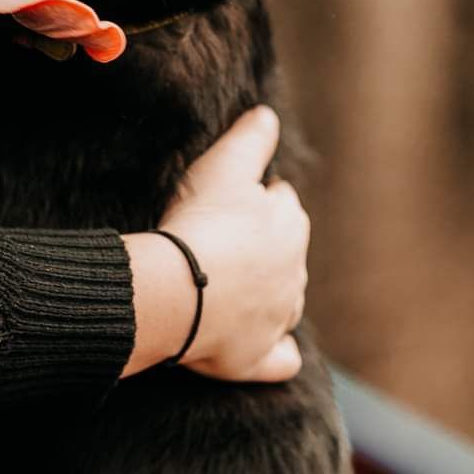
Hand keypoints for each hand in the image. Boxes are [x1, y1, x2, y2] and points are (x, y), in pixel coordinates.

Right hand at [121, 106, 307, 381]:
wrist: (178, 290)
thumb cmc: (200, 224)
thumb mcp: (224, 166)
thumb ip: (251, 138)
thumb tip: (268, 113)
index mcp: (289, 225)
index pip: (282, 203)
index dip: (256, 199)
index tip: (231, 201)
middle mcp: (294, 274)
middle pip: (286, 253)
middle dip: (265, 247)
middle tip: (225, 242)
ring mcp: (278, 318)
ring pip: (286, 303)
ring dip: (270, 295)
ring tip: (235, 288)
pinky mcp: (258, 358)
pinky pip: (280, 360)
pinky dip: (277, 355)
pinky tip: (266, 349)